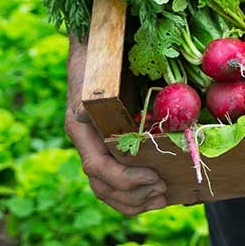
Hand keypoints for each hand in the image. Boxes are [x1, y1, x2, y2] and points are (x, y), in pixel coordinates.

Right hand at [64, 37, 166, 214]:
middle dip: (133, 194)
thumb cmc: (102, 57)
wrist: (92, 46)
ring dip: (133, 200)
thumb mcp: (105, 72)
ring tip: (162, 199)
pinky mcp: (107, 145)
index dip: (125, 179)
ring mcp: (94, 145)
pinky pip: (114, 178)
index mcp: (81, 129)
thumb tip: (119, 111)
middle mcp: (85, 141)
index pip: (98, 168)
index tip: (154, 178)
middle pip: (102, 185)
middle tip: (163, 192)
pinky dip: (132, 191)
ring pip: (106, 187)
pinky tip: (156, 194)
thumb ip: (108, 96)